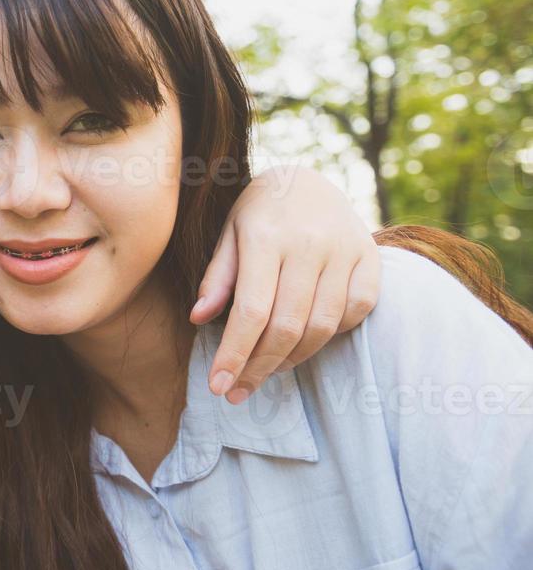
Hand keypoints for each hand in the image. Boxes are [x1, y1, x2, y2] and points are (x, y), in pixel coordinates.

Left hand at [193, 165, 380, 402]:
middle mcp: (310, 244)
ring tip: (266, 371)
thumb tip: (199, 319)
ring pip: (323, 325)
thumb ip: (218, 275)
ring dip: (293, 358)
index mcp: (266, 236)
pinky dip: (332, 334)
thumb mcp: (228, 232)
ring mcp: (345, 250)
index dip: (235, 354)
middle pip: (288, 325)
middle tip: (237, 392)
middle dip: (260, 367)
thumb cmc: (258, 212)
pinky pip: (356, 311)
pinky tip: (306, 341)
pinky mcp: (371, 258)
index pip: (251, 311)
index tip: (218, 386)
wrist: (307, 177)